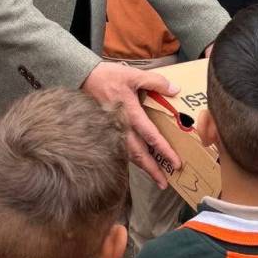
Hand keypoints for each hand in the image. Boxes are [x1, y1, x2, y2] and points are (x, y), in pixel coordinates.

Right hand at [82, 61, 177, 189]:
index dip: (164, 150)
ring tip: (155, 177)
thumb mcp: (133, 75)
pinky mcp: (107, 131)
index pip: (150, 136)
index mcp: (130, 113)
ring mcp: (112, 130)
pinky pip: (120, 149)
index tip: (175, 163)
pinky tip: (139, 163)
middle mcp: (121, 126)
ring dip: (143, 167)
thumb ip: (155, 82)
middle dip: (152, 170)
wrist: (82, 78)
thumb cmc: (106, 76)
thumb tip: (175, 89)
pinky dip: (132, 159)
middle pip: (139, 154)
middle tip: (164, 183)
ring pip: (129, 155)